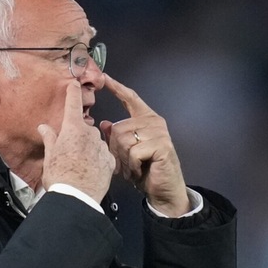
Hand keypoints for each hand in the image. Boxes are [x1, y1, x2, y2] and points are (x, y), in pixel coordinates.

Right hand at [38, 81, 115, 202]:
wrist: (77, 198)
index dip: (73, 91)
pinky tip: (90, 169)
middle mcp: (90, 134)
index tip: (74, 83)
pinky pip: (103, 154)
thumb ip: (49, 138)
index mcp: (72, 129)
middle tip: (69, 150)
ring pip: (95, 141)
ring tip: (80, 163)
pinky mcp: (110, 160)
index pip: (73, 103)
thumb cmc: (60, 177)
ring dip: (89, 147)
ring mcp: (101, 147)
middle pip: (84, 127)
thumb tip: (44, 127)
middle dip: (78, 134)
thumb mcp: (49, 156)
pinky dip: (98, 158)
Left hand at [99, 74, 189, 216]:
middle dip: (116, 149)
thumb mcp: (126, 152)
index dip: (117, 88)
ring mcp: (159, 133)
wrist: (163, 189)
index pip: (130, 99)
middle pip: (118, 127)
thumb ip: (117, 136)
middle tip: (126, 162)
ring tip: (134, 166)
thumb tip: (104, 123)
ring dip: (124, 159)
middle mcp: (154, 122)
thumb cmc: (146, 170)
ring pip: (124, 140)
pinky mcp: (162, 145)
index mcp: (146, 119)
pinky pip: (133, 152)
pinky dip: (132, 165)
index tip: (105, 77)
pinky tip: (139, 170)